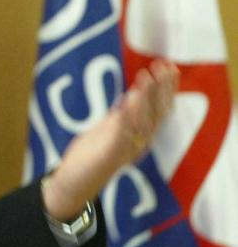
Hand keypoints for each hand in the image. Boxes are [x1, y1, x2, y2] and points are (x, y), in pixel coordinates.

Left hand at [42, 59, 178, 221]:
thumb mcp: (112, 129)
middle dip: (162, 88)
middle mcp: (139, 142)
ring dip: (145, 97)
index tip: (169, 66)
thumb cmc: (94, 154)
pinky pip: (122, 133)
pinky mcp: (109, 153)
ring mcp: (126, 148)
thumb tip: (135, 93)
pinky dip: (126, 116)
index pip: (161, 108)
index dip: (167, 88)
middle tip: (164, 65)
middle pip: (157, 112)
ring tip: (147, 76)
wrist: (76, 181)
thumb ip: (125, 114)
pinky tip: (128, 99)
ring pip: (142, 120)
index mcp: (142, 136)